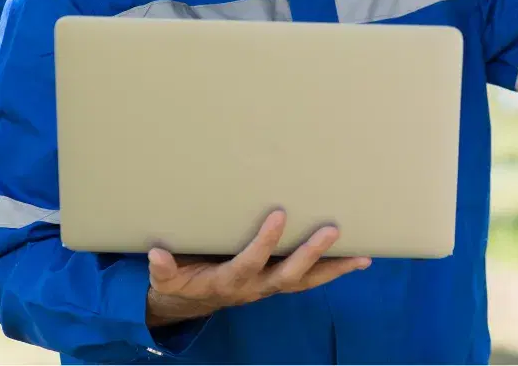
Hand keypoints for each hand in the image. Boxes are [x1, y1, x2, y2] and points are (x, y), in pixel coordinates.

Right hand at [145, 210, 369, 326]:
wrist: (191, 304)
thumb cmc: (180, 283)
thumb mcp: (166, 280)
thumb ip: (163, 270)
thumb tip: (155, 254)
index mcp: (229, 281)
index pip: (250, 262)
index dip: (264, 242)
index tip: (278, 214)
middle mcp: (256, 287)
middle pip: (288, 275)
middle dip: (310, 254)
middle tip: (331, 230)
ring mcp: (270, 286)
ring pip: (306, 280)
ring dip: (334, 268)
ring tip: (362, 256)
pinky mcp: (280, 282)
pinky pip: (310, 278)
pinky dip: (334, 270)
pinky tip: (359, 258)